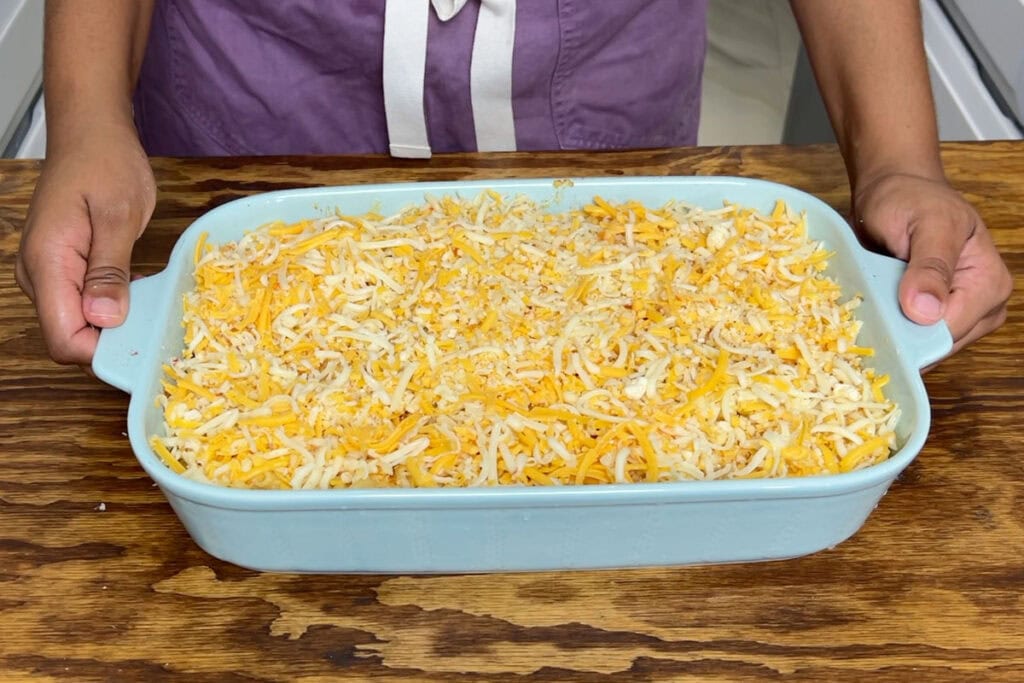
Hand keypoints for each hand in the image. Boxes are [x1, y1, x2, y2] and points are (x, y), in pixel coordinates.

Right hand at [15, 120, 155, 364]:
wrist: (90, 131)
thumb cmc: (106, 163)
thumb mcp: (118, 215)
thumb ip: (110, 270)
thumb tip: (105, 319)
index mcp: (47, 263)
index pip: (63, 338)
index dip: (102, 351)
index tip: (142, 343)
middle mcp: (37, 274)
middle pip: (68, 336)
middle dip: (111, 340)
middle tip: (154, 323)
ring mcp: (46, 272)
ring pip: (75, 322)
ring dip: (113, 322)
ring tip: (149, 303)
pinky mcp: (60, 267)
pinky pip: (80, 302)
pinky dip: (109, 305)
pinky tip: (136, 291)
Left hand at [853, 172, 1010, 355]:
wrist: (892, 192)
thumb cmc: (912, 199)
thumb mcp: (926, 223)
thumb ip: (930, 265)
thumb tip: (925, 311)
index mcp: (989, 284)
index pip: (949, 330)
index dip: (911, 330)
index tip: (874, 321)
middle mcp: (981, 306)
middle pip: (936, 345)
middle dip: (900, 335)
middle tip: (862, 317)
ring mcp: (957, 316)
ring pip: (921, 348)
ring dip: (891, 333)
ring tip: (866, 311)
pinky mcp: (932, 320)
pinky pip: (910, 340)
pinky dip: (888, 331)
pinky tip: (869, 317)